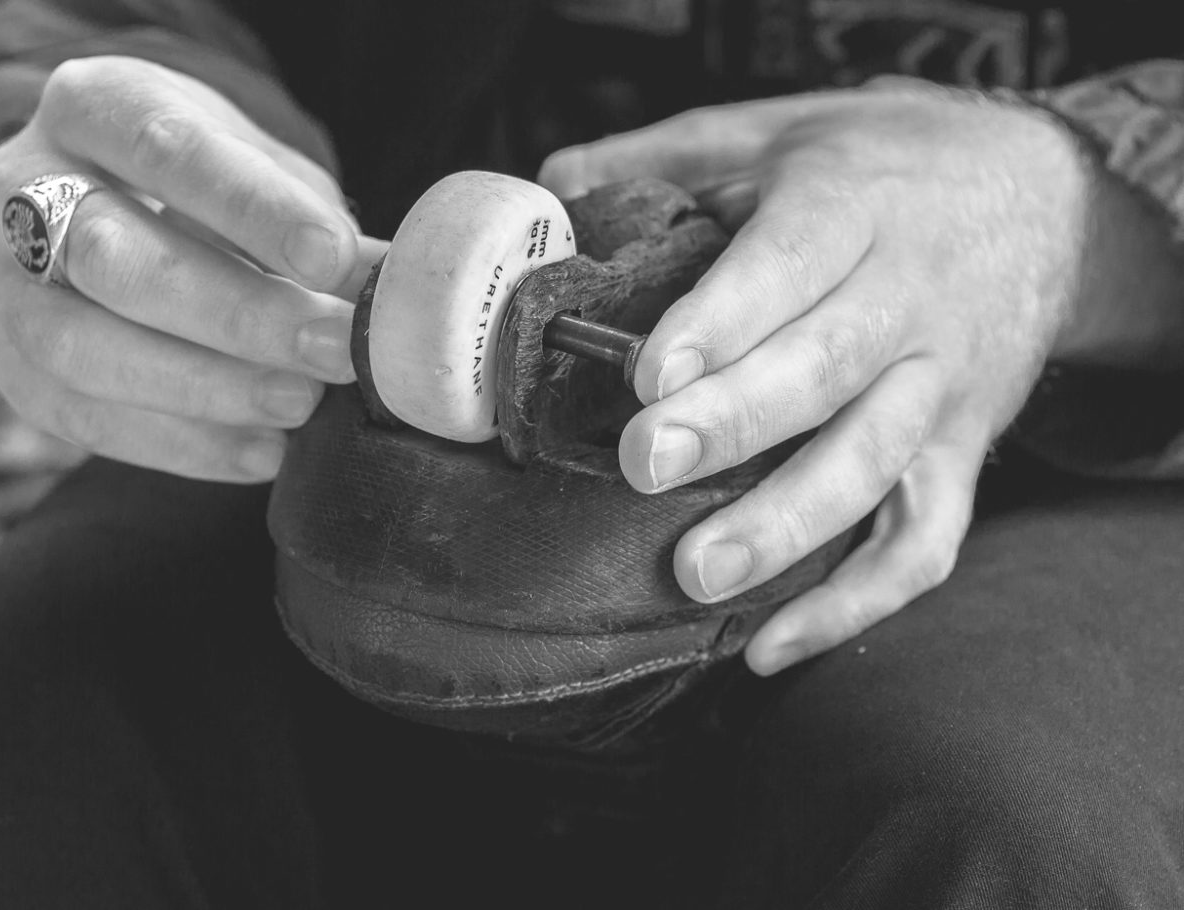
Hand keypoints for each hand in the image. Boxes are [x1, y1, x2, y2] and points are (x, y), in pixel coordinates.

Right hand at [0, 56, 385, 480]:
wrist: (115, 210)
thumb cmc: (208, 189)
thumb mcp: (261, 176)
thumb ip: (314, 228)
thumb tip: (396, 292)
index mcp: (93, 107)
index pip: (167, 147)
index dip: (251, 208)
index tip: (331, 258)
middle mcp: (21, 183)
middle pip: (112, 254)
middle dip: (233, 313)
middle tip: (331, 351)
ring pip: (80, 346)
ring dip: (203, 387)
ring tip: (298, 407)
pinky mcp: (7, 363)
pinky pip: (82, 417)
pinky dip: (180, 444)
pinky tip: (260, 453)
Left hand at [540, 80, 1091, 673]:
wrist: (1045, 199)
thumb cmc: (883, 167)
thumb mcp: (781, 131)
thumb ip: (666, 155)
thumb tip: (548, 188)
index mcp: (856, 207)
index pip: (792, 261)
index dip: (723, 317)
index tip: (651, 373)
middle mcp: (910, 301)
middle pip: (828, 368)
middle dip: (737, 422)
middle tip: (643, 464)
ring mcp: (942, 388)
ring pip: (874, 464)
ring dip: (788, 525)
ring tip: (696, 576)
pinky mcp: (961, 455)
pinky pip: (924, 542)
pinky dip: (857, 603)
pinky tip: (770, 646)